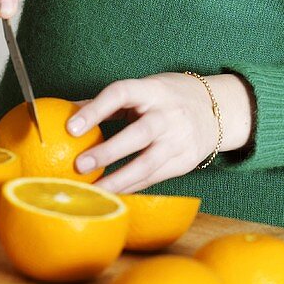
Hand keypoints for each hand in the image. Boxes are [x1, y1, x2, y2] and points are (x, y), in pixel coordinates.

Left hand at [65, 72, 254, 192]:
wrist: (216, 109)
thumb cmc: (168, 97)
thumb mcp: (144, 89)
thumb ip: (110, 102)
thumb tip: (67, 110)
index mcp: (153, 90)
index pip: (122, 93)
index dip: (96, 109)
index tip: (70, 126)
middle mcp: (169, 114)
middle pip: (139, 133)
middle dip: (108, 151)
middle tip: (79, 165)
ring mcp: (179, 139)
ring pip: (148, 164)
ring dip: (119, 179)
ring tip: (94, 190)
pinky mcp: (184, 161)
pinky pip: (154, 178)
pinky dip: (131, 187)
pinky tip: (112, 193)